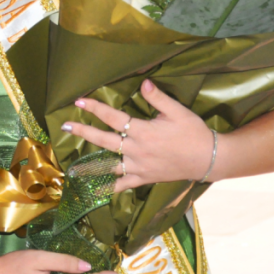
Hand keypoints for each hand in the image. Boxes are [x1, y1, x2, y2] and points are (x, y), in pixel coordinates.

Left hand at [62, 79, 215, 191]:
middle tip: (64, 125)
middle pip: (103, 139)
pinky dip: (110, 187)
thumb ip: (158, 98)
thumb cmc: (193, 132)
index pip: (113, 117)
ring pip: (109, 164)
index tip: (78, 101)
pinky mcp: (144, 178)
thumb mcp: (178, 111)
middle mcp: (136, 149)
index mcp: (142, 131)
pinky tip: (97, 190)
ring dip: (90, 163)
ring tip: (73, 165)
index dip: (94, 108)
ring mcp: (139, 166)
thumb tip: (143, 83)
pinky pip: (124, 185)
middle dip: (83, 131)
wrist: (208, 159)